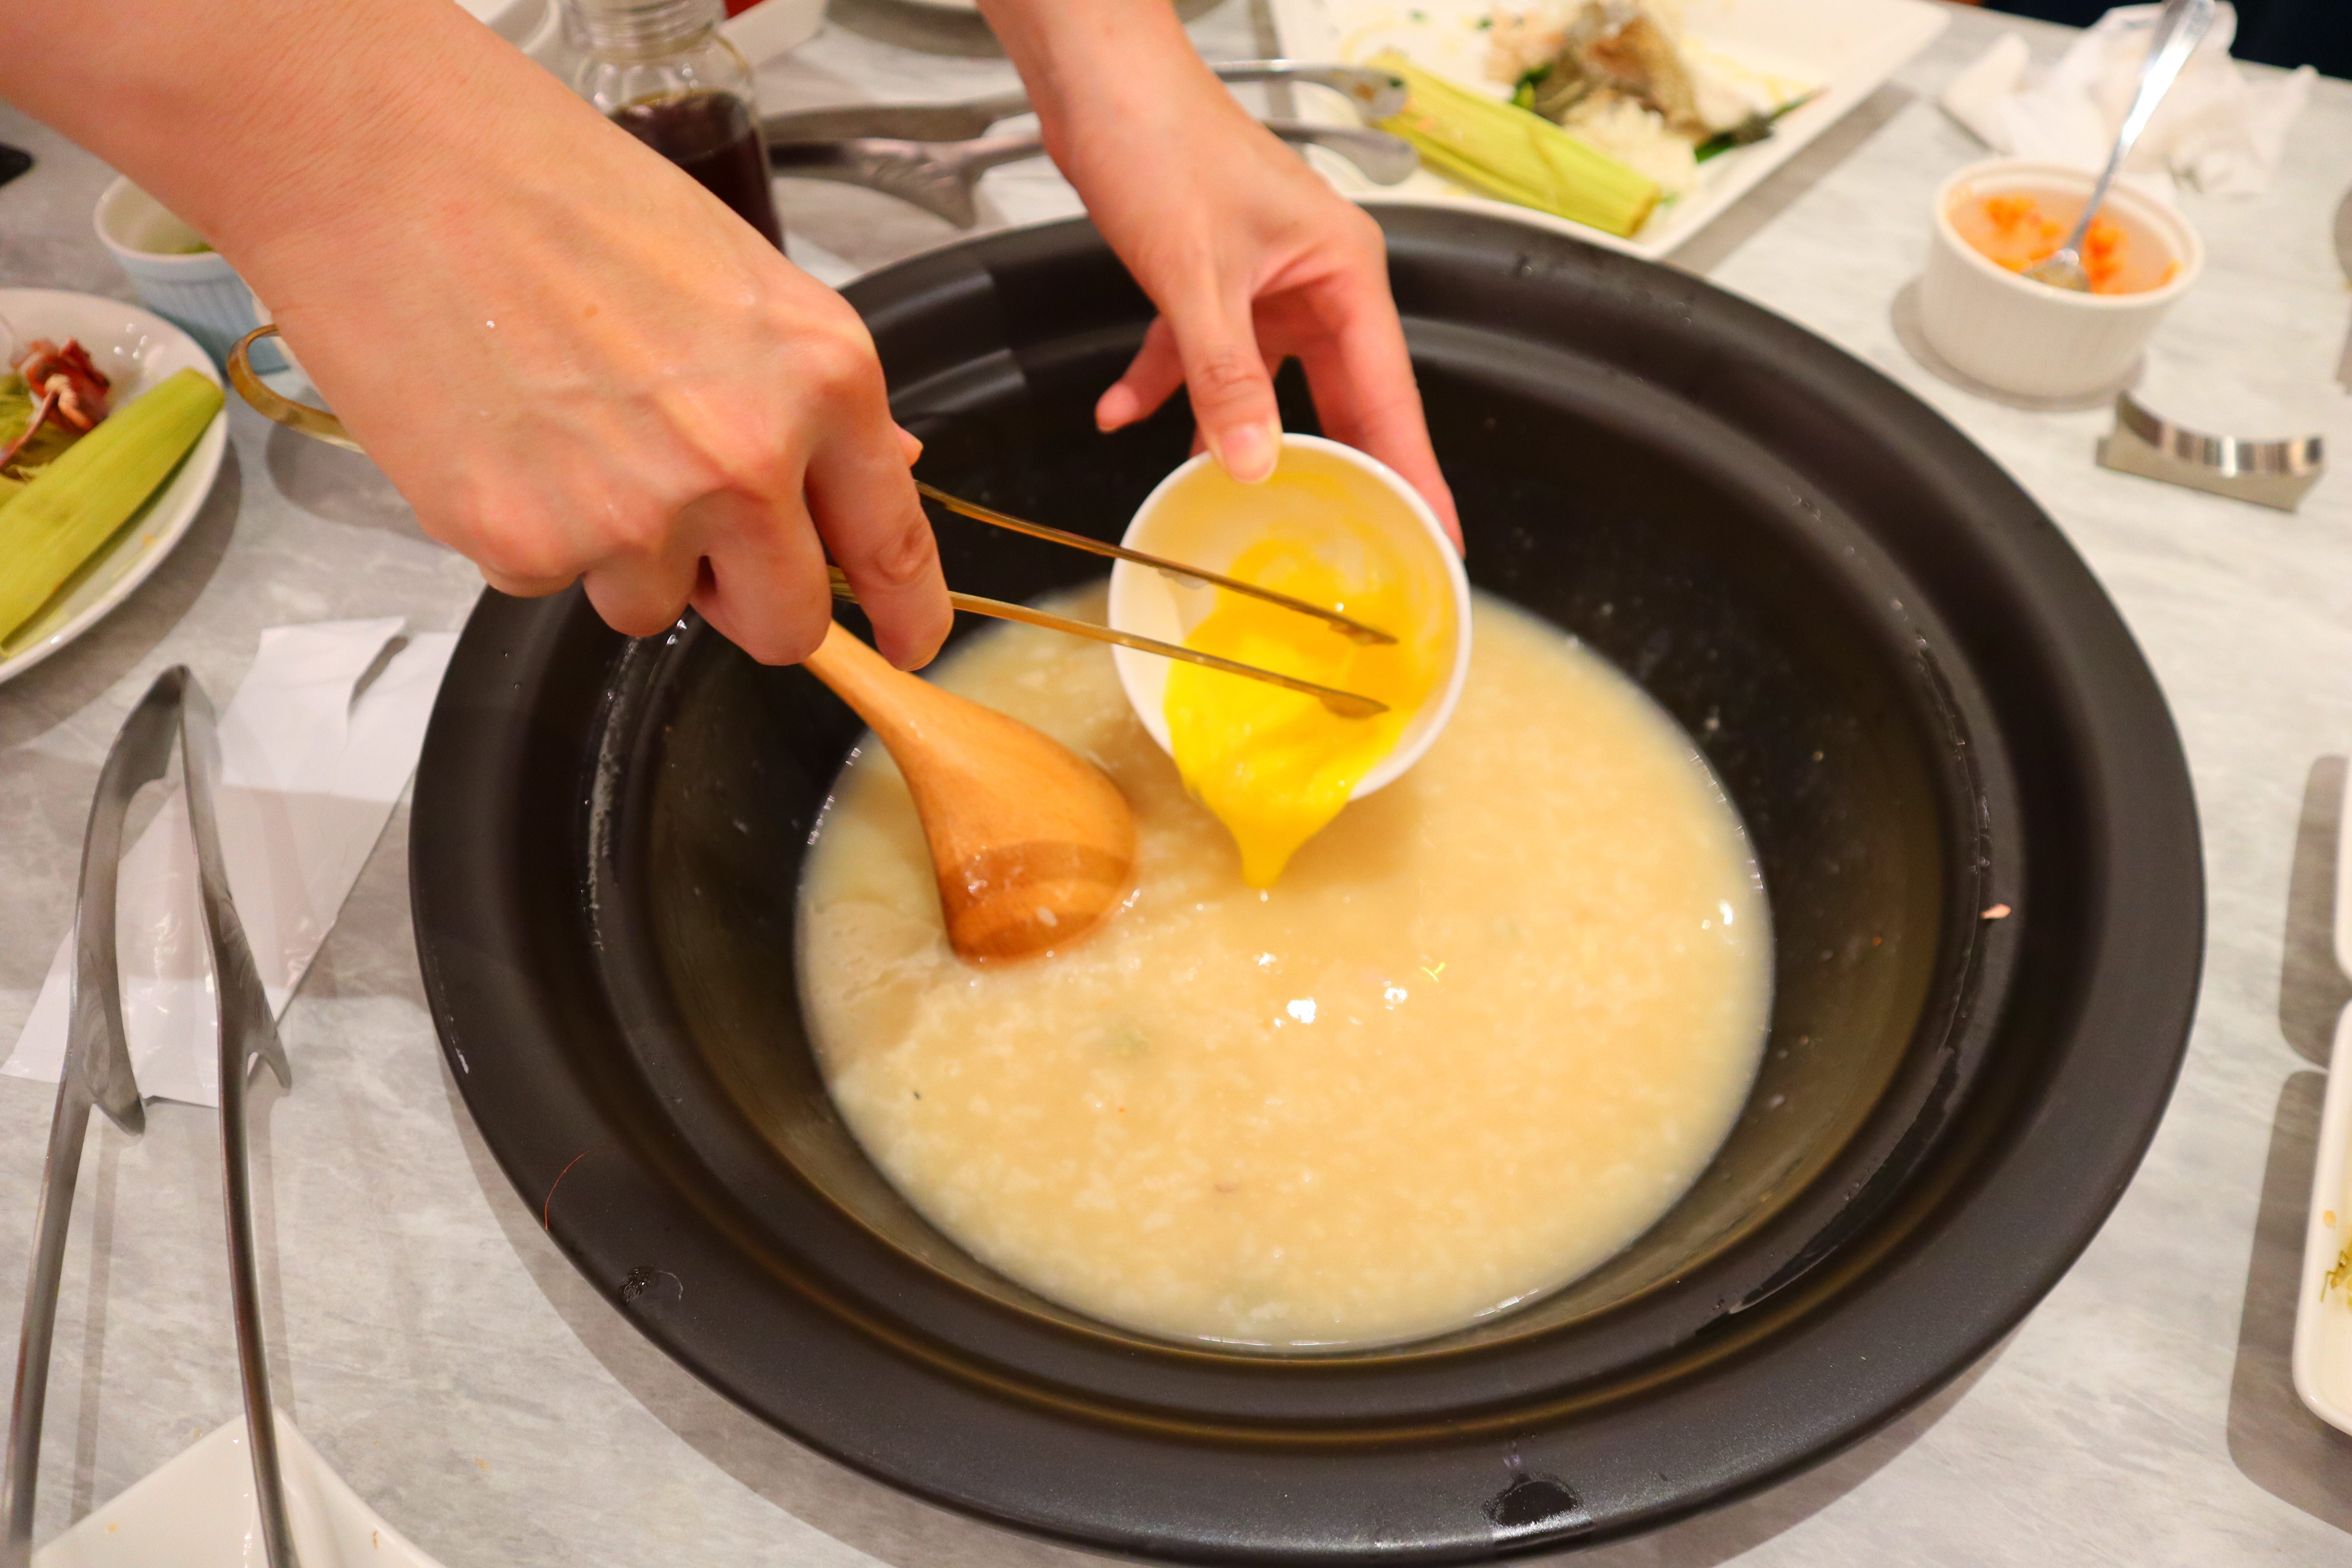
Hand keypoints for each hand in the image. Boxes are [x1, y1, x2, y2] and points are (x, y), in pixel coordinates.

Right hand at [2, 0, 951, 668]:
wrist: (388, 160)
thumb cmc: (553, 192)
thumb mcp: (734, 278)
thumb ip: (806, 397)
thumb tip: (870, 468)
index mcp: (821, 379)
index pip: (894, 543)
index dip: (905, 613)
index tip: (906, 644)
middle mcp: (745, 460)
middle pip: (784, 623)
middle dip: (748, 601)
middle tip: (695, 537)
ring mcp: (635, 514)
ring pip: (654, 607)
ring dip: (623, 553)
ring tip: (569, 435)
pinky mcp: (526, 544)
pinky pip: (551, 582)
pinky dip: (530, 529)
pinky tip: (507, 437)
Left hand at [985, 0, 1459, 546]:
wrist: (1099, 78)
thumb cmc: (1162, 139)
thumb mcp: (1195, 276)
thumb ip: (1226, 377)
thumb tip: (1252, 462)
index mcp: (1345, 272)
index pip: (1391, 395)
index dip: (1412, 472)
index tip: (1436, 537)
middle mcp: (1317, 280)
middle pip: (1340, 399)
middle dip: (1338, 473)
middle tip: (1356, 550)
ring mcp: (1265, 283)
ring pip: (1267, 384)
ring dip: (1240, 436)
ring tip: (1238, 508)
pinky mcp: (1212, 280)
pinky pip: (1199, 356)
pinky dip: (1163, 387)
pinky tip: (1122, 412)